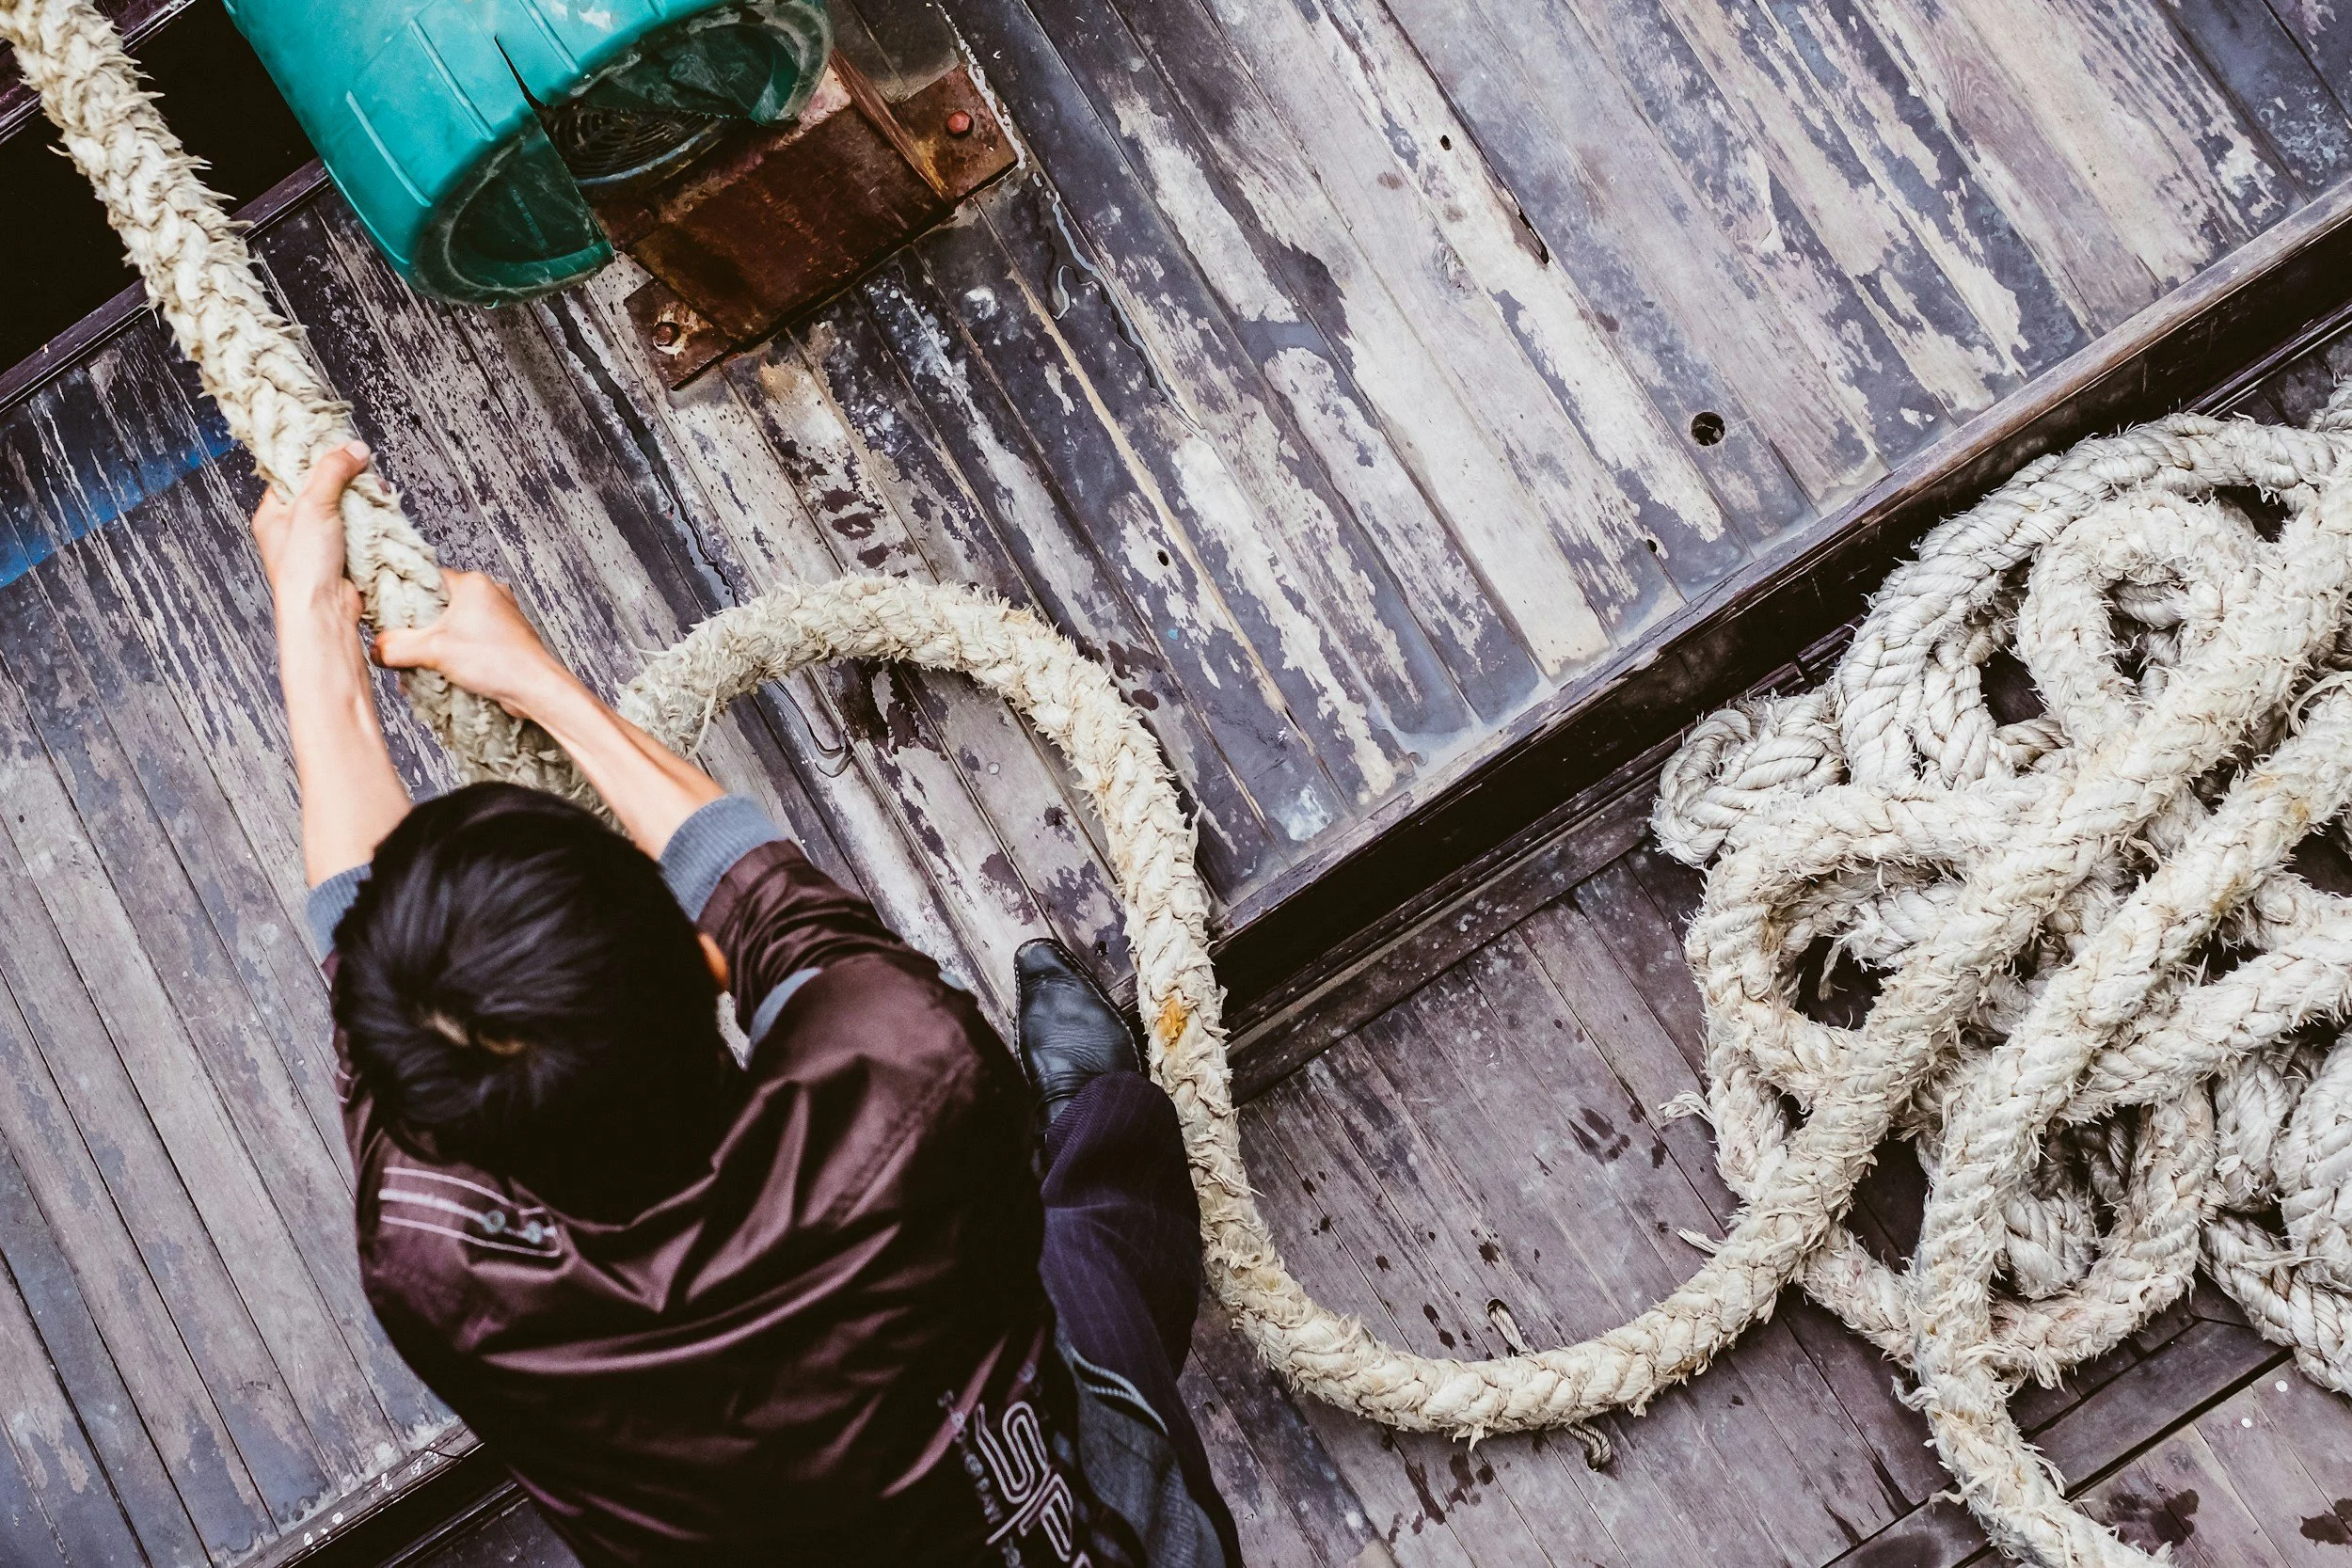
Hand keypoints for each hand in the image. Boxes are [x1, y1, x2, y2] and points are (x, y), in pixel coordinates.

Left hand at [252, 440, 368, 621]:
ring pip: (345, 508)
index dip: (316, 458)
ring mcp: (320, 542)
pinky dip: (371, 520)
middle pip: (324, 488)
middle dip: (347, 479)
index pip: (293, 472)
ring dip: (362, 500)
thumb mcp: (313, 505)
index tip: (340, 447)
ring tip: (375, 493)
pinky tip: (379, 514)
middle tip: (363, 471)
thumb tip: (354, 448)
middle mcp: (295, 526)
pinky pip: (359, 529)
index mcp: (274, 512)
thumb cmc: (303, 566)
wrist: (324, 610)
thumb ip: (332, 471)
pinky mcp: (343, 555)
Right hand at [375, 570, 568, 715]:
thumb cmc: (496, 660)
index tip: (390, 616)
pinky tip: (444, 672)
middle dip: (420, 630)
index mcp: (473, 584)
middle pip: (440, 606)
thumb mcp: (433, 651)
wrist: (535, 688)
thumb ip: (397, 648)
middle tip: (404, 646)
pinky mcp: (507, 637)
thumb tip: (377, 649)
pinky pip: (472, 640)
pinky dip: (456, 653)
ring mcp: (501, 616)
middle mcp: (489, 594)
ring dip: (437, 645)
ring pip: (456, 626)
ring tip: (422, 664)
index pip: (426, 580)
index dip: (405, 597)